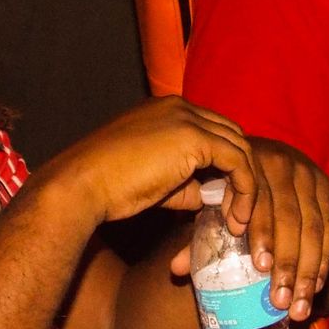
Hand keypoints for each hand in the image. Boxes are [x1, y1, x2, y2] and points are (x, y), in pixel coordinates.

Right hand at [41, 96, 257, 232]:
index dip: (225, 167)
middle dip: (242, 176)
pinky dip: (245, 189)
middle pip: (232, 136)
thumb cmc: (108, 188)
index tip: (226, 203)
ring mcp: (187, 117)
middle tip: (240, 214)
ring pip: (241, 147)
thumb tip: (210, 197)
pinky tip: (237, 217)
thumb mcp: (156, 183)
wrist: (81, 186)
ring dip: (247, 187)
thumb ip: (186, 184)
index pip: (213, 132)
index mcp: (167, 111)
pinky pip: (238, 161)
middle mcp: (180, 106)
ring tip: (240, 222)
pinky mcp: (194, 136)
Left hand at [167, 137, 328, 320]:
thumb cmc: (228, 188)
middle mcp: (283, 163)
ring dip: (308, 271)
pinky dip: (325, 259)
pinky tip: (316, 287)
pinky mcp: (325, 187)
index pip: (259, 201)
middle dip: (288, 263)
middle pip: (291, 218)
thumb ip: (199, 235)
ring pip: (314, 227)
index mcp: (249, 163)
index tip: (261, 268)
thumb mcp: (212, 204)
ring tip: (299, 307)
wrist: (261, 157)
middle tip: (280, 301)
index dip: (263, 234)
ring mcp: (308, 174)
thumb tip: (177, 269)